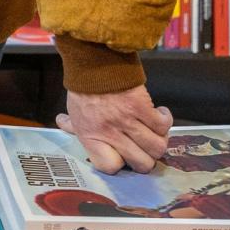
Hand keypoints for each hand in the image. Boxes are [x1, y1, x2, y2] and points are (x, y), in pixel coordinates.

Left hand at [57, 86, 172, 173]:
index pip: (110, 167)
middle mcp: (111, 133)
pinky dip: (165, 122)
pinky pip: (162, 125)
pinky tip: (160, 116)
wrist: (93, 62)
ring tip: (155, 134)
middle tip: (145, 150)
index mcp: (92, 137)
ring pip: (157, 147)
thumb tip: (64, 124)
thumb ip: (73, 124)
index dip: (120, 165)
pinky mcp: (142, 107)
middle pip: (142, 164)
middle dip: (147, 160)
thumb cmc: (83, 87)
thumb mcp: (74, 110)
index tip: (123, 157)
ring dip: (159, 143)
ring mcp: (128, 121)